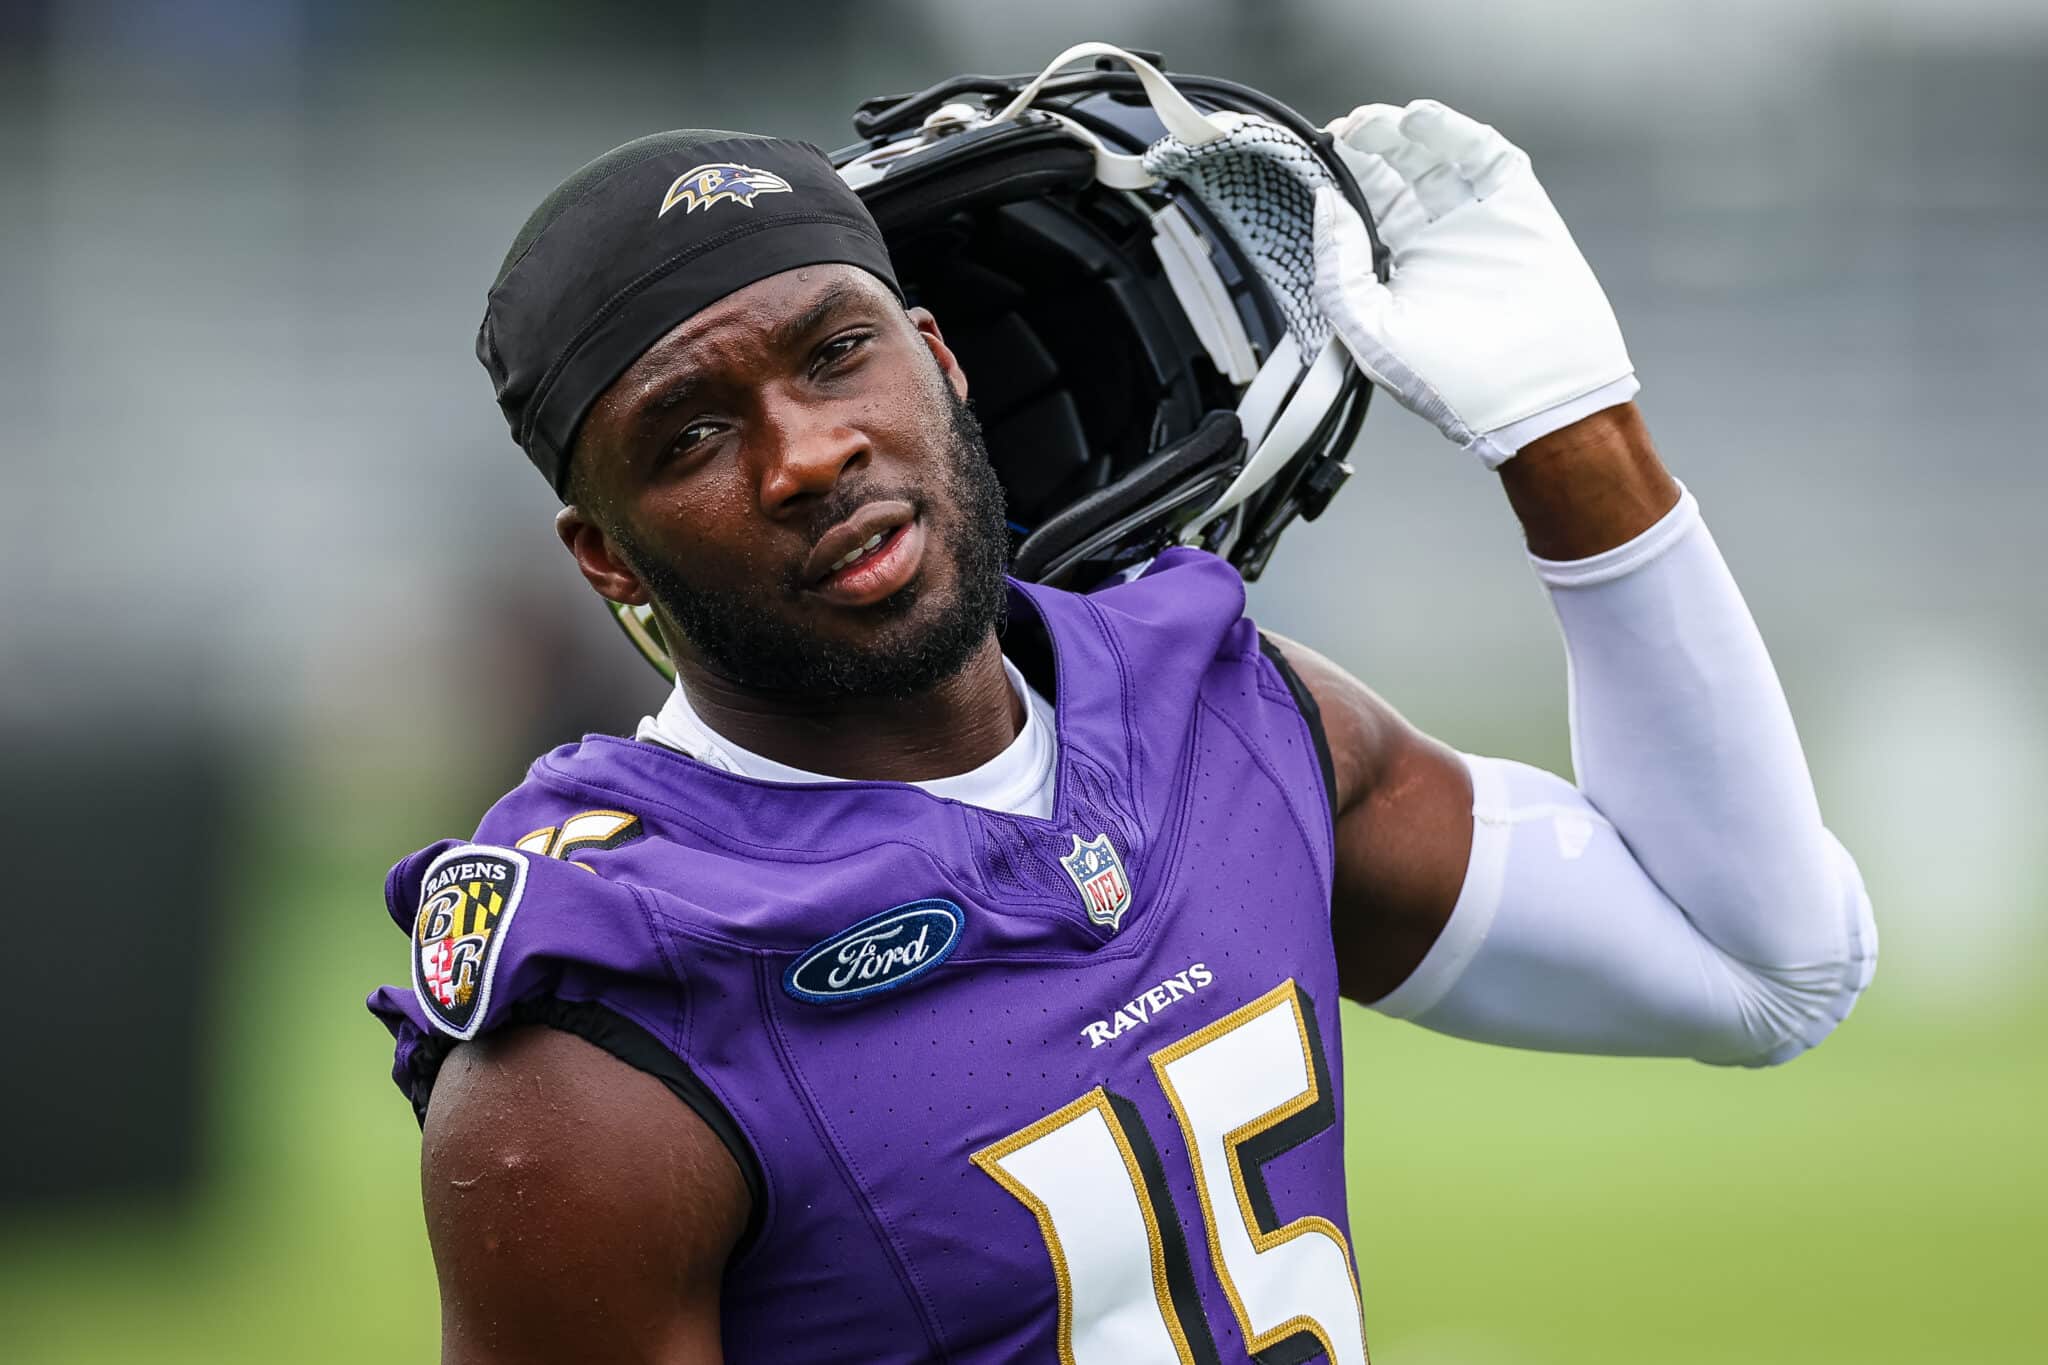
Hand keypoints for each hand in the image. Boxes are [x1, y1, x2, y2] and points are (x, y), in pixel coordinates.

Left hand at [1312, 99, 1637, 466]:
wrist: (1534, 397)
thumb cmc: (1449, 382)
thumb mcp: (1370, 329)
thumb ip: (1339, 268)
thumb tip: (1323, 204)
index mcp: (1395, 269)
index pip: (1362, 206)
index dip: (1341, 176)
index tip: (1317, 154)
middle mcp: (1433, 240)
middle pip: (1395, 172)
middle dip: (1368, 145)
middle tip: (1347, 131)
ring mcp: (1476, 221)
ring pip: (1435, 156)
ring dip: (1404, 132)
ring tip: (1376, 121)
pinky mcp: (1518, 207)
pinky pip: (1485, 157)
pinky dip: (1454, 131)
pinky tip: (1422, 120)